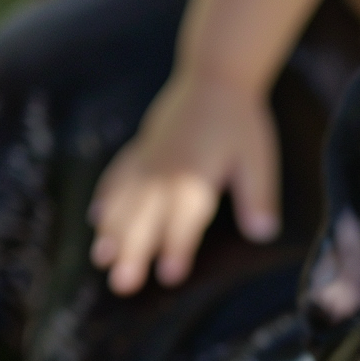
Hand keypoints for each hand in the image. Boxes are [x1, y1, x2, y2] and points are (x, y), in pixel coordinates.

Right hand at [90, 73, 279, 294]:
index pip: (185, 221)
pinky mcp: (141, 150)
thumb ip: (258, 197)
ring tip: (100, 260)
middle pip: (146, 219)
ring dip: (112, 232)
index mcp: (195, 178)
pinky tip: (96, 219)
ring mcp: (148, 161)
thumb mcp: (258, 160)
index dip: (177, 248)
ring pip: (125, 202)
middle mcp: (165, 173)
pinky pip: (118, 177)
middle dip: (132, 252)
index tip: (169, 275)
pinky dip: (106, 198)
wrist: (215, 76)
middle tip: (121, 284)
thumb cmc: (241, 123)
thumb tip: (264, 232)